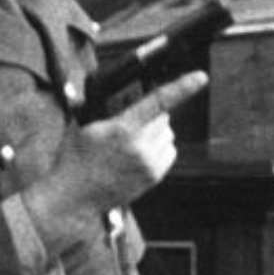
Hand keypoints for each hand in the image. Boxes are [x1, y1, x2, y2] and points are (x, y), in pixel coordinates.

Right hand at [31, 72, 207, 229]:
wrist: (73, 197)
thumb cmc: (74, 157)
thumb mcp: (82, 124)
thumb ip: (102, 105)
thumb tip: (114, 88)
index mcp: (122, 129)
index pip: (158, 102)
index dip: (182, 87)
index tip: (200, 77)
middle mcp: (140, 147)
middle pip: (164, 117)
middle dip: (152, 114)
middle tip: (131, 121)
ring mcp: (149, 164)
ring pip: (168, 134)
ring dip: (156, 132)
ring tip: (131, 142)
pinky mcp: (153, 177)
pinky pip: (169, 152)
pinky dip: (159, 148)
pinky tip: (138, 154)